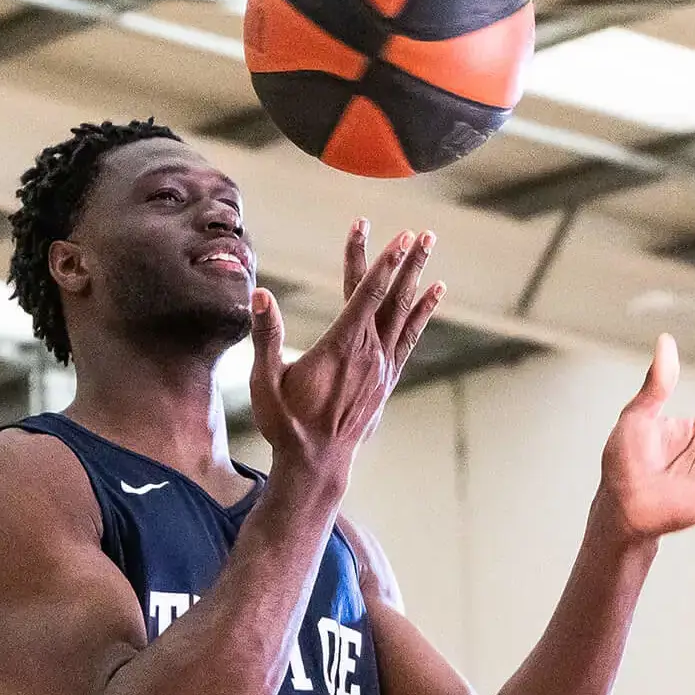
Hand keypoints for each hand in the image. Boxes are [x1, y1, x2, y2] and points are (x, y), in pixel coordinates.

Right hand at [248, 220, 442, 485]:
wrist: (316, 463)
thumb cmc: (286, 422)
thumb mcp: (265, 381)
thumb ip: (265, 336)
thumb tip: (261, 295)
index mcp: (340, 346)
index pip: (365, 294)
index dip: (381, 261)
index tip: (396, 235)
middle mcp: (368, 352)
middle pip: (391, 296)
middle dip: (406, 261)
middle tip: (421, 232)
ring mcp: (381, 366)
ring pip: (403, 312)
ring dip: (417, 277)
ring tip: (430, 247)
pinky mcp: (386, 379)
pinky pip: (408, 337)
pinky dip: (422, 312)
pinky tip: (433, 294)